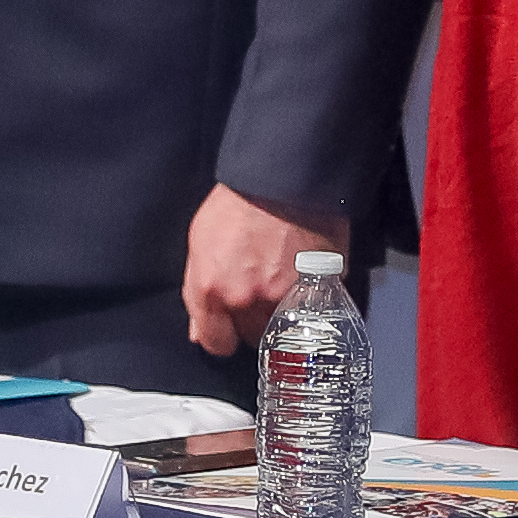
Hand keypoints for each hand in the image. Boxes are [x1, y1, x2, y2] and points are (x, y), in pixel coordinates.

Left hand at [181, 183, 346, 356]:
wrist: (285, 175)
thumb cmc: (239, 201)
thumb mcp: (201, 240)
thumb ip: (198, 289)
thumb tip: (198, 328)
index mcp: (212, 288)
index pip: (216, 342)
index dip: (222, 336)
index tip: (228, 329)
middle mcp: (247, 298)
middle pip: (251, 336)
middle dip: (252, 321)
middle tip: (258, 291)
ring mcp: (285, 296)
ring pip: (282, 327)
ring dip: (281, 312)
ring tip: (282, 279)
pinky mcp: (319, 288)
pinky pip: (313, 307)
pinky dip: (309, 296)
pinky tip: (303, 272)